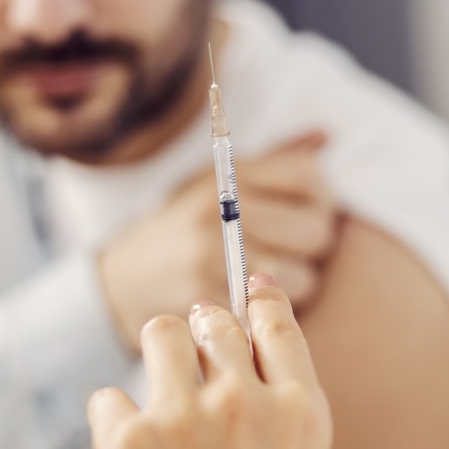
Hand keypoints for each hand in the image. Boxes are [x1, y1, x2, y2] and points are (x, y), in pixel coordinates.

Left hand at [88, 275, 332, 448]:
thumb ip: (287, 428)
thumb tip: (259, 369)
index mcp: (302, 416)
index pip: (275, 323)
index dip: (259, 298)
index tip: (248, 287)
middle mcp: (245, 405)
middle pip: (215, 320)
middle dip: (204, 328)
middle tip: (193, 344)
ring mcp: (182, 420)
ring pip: (160, 334)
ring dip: (160, 356)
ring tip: (159, 390)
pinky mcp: (125, 445)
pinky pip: (108, 398)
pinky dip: (115, 421)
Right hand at [101, 131, 336, 350]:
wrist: (122, 280)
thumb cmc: (186, 226)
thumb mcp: (219, 181)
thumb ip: (275, 161)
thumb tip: (325, 136)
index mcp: (229, 175)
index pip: (307, 174)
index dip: (323, 197)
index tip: (312, 211)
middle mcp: (220, 210)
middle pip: (314, 229)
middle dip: (315, 246)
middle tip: (297, 252)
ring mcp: (211, 255)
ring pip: (302, 277)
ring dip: (298, 283)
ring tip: (275, 279)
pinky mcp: (207, 298)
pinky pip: (270, 311)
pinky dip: (270, 311)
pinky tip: (253, 301)